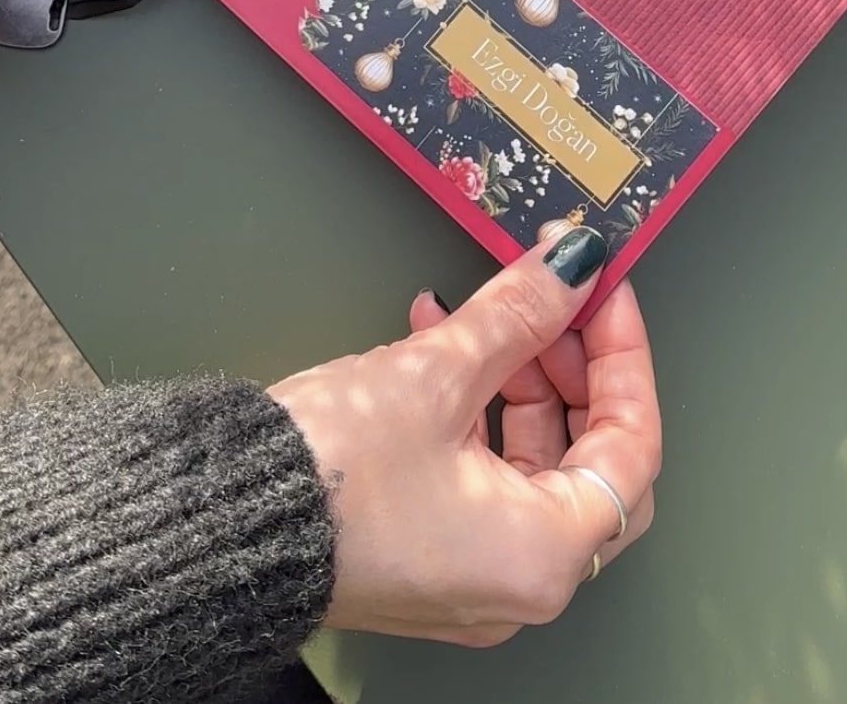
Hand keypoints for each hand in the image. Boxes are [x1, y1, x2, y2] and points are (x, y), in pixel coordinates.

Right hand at [269, 228, 659, 645]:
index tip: (604, 291)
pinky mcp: (425, 553)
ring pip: (531, 462)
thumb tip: (573, 265)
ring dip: (517, 377)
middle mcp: (516, 581)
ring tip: (488, 310)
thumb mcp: (437, 372)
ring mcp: (469, 573)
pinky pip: (481, 475)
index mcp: (542, 555)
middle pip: (588, 458)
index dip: (624, 355)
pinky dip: (474, 406)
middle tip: (557, 297)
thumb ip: (519, 312)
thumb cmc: (323, 479)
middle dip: (573, 367)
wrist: (215, 523)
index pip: (632, 446)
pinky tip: (438, 338)